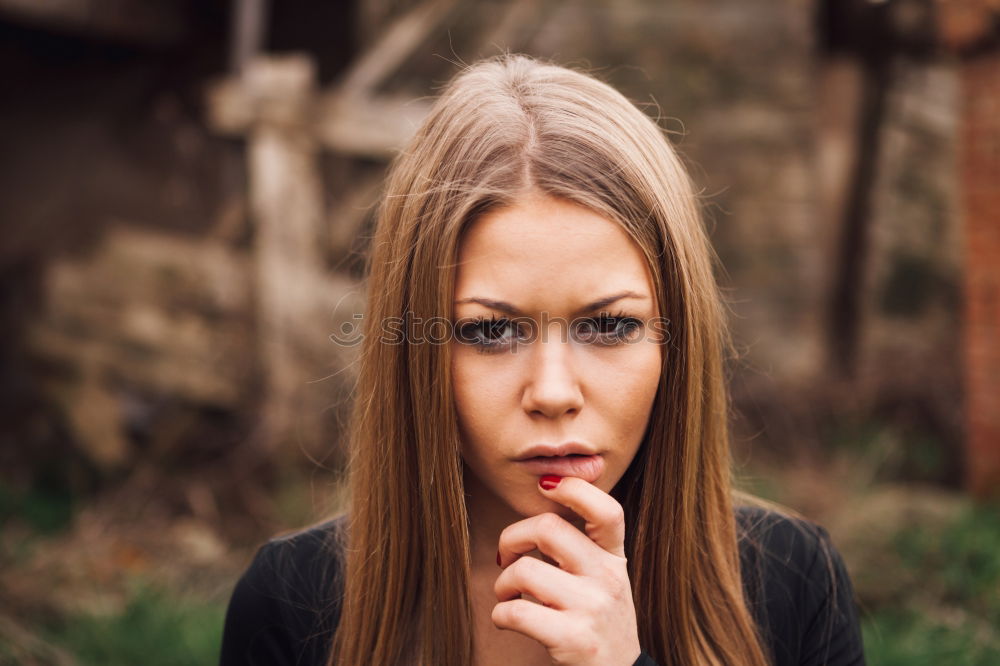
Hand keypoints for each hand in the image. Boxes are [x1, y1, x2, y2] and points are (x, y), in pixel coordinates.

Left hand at [492, 476, 641, 665]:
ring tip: (508, 594)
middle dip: (512, 537)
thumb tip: (544, 493)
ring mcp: (593, 608)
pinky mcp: (574, 639)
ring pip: (526, 570)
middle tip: (506, 556)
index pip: (608, 510)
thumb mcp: (604, 580)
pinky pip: (517, 612)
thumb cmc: (598, 624)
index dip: (575, 488)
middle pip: (549, 528)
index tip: (545, 485)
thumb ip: (583, 545)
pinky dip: (500, 614)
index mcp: (614, 558)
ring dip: (503, 583)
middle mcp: (608, 578)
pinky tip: (506, 618)